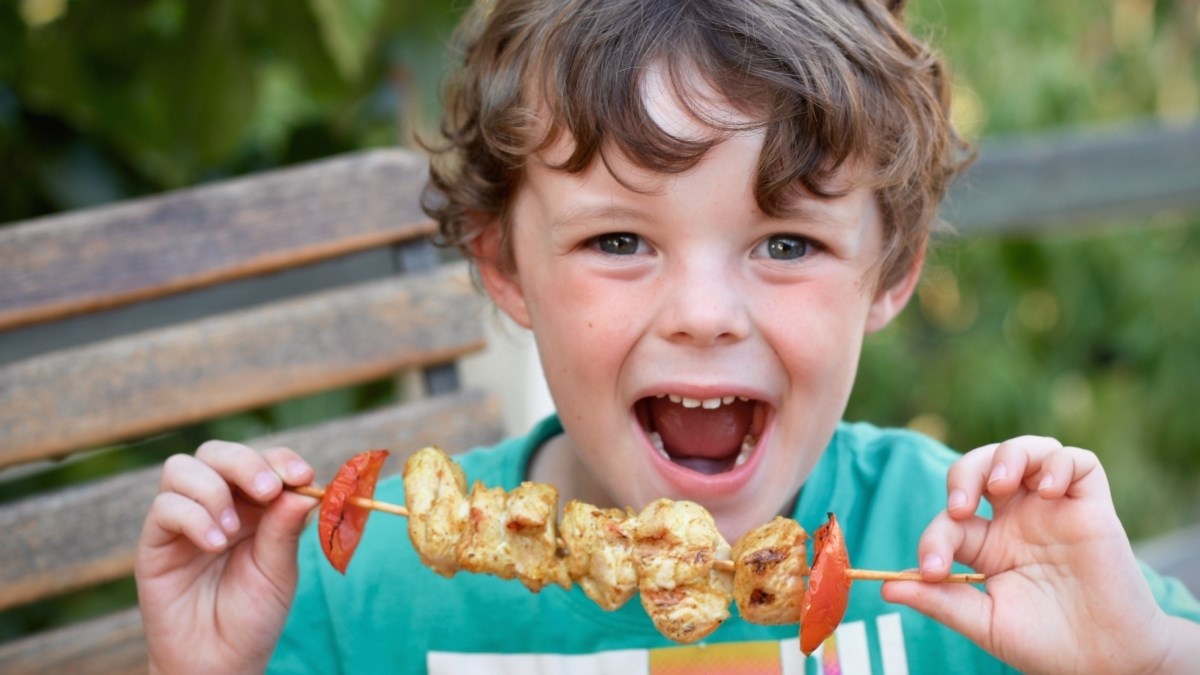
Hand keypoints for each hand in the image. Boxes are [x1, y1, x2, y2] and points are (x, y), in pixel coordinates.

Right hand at [135, 441, 315, 673]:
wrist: (218, 662)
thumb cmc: (252, 617)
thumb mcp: (279, 571)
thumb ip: (285, 529)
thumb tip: (303, 489)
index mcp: (255, 505)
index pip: (262, 460)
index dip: (281, 458)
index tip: (302, 474)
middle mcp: (217, 504)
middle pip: (218, 452)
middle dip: (246, 463)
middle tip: (269, 490)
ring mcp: (183, 520)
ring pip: (183, 468)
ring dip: (214, 488)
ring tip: (233, 531)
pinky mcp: (156, 542)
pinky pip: (164, 507)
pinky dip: (193, 517)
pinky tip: (215, 545)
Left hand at [882, 436, 1179, 673]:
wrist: (1103, 660)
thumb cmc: (1044, 643)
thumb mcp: (983, 623)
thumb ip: (939, 601)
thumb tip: (885, 587)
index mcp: (986, 543)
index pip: (950, 519)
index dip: (934, 536)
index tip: (931, 567)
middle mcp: (1016, 518)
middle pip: (981, 465)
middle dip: (963, 474)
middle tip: (960, 507)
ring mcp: (1053, 508)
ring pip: (1026, 450)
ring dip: (1007, 456)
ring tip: (1002, 485)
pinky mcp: (1091, 507)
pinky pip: (1077, 461)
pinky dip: (1058, 463)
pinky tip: (1047, 490)